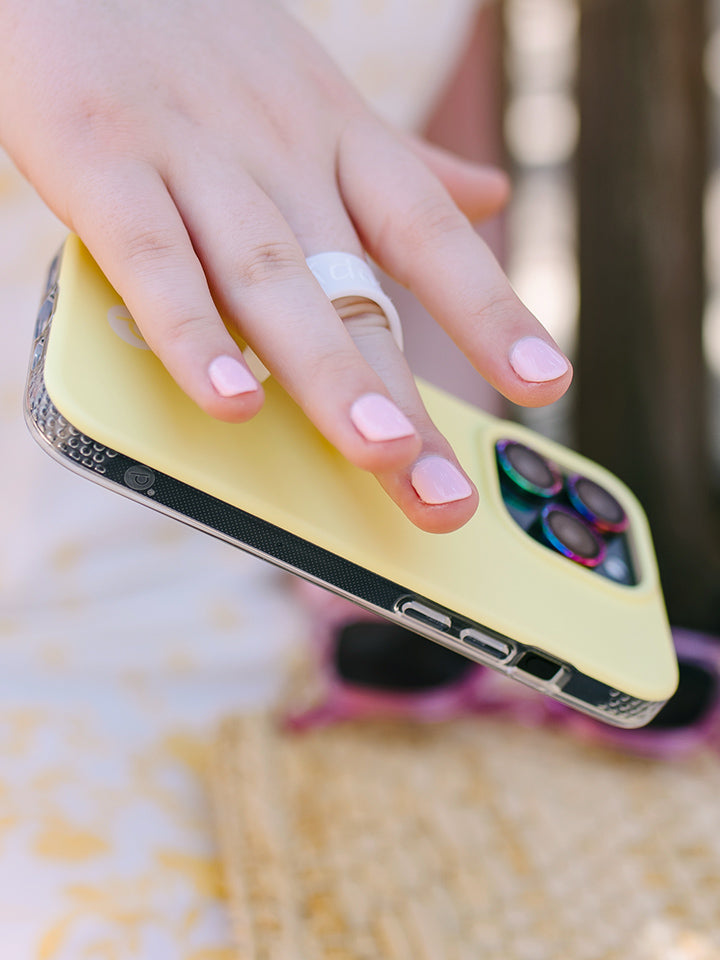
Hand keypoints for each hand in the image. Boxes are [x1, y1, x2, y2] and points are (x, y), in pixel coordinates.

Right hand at [1, 0, 571, 531]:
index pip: (430, 233)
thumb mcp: (320, 94)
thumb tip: (492, 196)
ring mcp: (192, 158)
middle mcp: (279, 153)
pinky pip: (154, 261)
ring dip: (329, 373)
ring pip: (273, 282)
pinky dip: (191, 334)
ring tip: (382, 453)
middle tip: (448, 491)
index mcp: (336, 137)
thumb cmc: (205, 41)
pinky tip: (232, 402)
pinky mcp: (102, 162)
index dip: (490, 310)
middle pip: (356, 289)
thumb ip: (402, 165)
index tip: (544, 384)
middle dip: (406, 393)